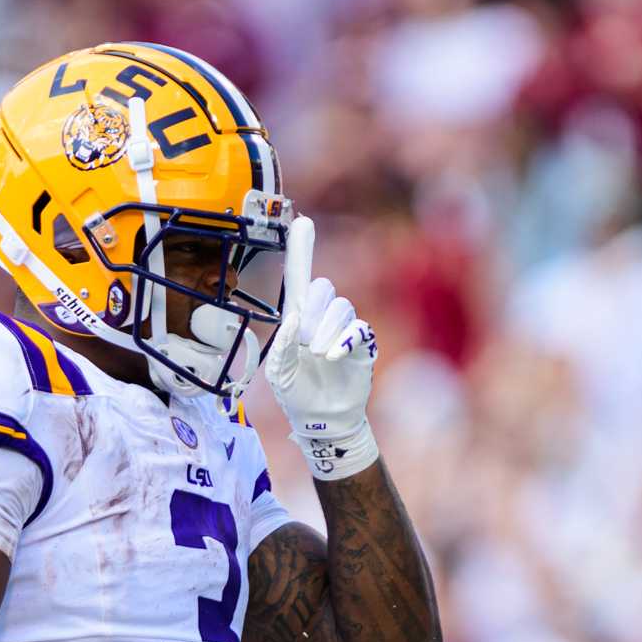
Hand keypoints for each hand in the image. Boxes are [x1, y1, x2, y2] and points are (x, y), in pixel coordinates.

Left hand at [265, 215, 378, 479]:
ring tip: (318, 356)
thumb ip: (281, 346)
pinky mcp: (362, 344)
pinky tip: (334, 356)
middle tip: (305, 344)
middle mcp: (322, 317)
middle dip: (312, 313)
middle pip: (323, 288)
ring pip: (341, 307)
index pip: (301, 277)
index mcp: (299, 318)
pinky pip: (359, 328)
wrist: (323, 419)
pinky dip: (345, 340)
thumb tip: (293, 319)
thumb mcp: (278, 372)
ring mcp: (344, 329)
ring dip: (326, 331)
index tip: (303, 221)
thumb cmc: (297, 393)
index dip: (302, 250)